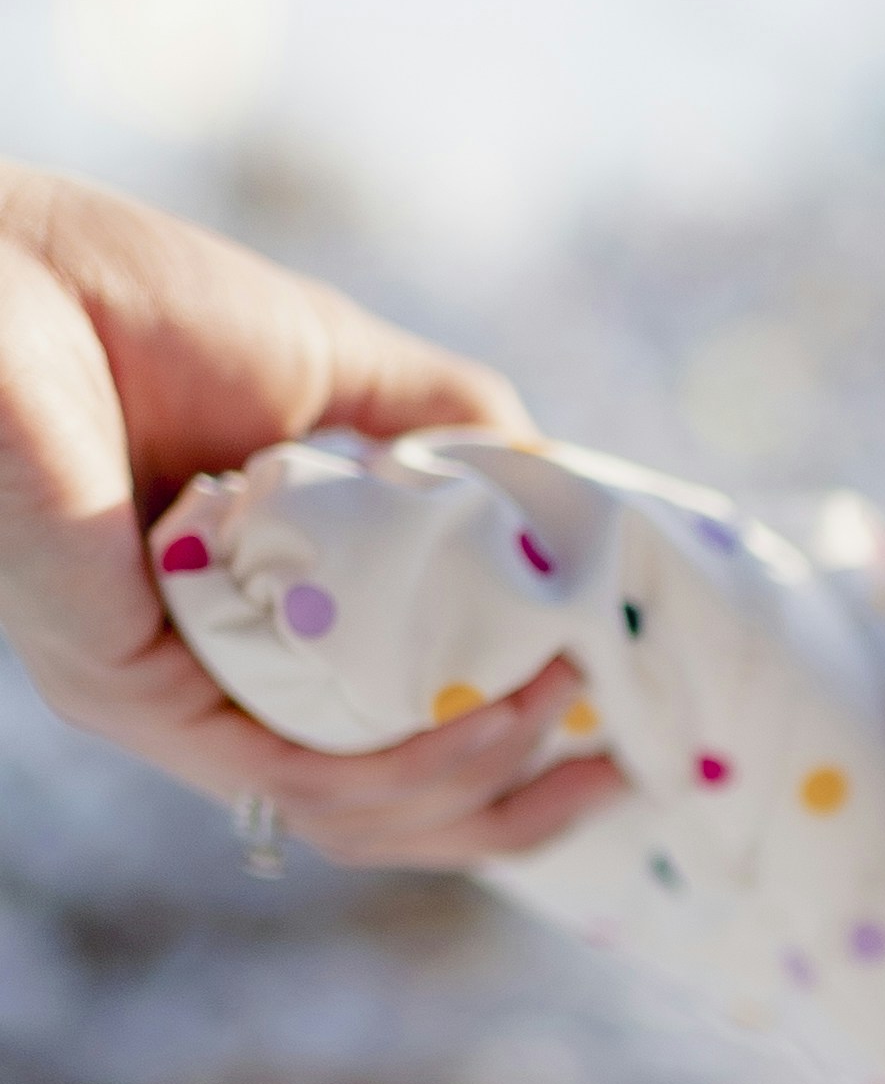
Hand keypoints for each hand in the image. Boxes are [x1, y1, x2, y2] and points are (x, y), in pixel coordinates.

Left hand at [0, 164, 623, 864]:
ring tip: (570, 711)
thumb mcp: (337, 365)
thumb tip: (569, 490)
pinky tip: (509, 706)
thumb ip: (448, 430)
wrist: (10, 268)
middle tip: (624, 770)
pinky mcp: (136, 696)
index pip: (384, 747)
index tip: (614, 734)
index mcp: (249, 629)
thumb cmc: (136, 298)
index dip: (508, 762)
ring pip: (354, 814)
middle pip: (383, 815)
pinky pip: (301, 777)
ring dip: (486, 781)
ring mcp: (165, 702)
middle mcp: (203, 686)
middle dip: (518, 811)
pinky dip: (421, 759)